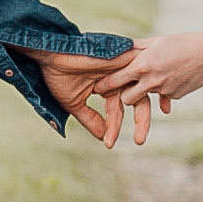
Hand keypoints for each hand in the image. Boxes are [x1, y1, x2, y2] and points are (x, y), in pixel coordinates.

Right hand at [30, 52, 151, 148]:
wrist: (49, 57)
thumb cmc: (59, 75)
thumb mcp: (75, 103)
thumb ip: (91, 119)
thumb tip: (104, 138)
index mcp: (109, 83)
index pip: (121, 105)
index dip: (118, 125)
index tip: (113, 144)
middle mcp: (118, 75)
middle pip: (138, 97)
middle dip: (141, 120)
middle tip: (139, 141)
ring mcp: (121, 66)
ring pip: (141, 88)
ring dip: (142, 113)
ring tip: (139, 137)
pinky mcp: (122, 57)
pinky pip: (142, 70)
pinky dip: (148, 84)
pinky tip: (153, 104)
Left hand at [103, 25, 202, 117]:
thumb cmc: (182, 42)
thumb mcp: (156, 41)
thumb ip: (137, 47)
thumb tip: (119, 47)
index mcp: (143, 65)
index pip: (116, 79)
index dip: (104, 84)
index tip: (96, 87)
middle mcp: (151, 80)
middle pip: (126, 98)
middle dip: (123, 95)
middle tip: (120, 88)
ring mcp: (164, 90)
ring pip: (143, 99)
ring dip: (141, 93)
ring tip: (146, 82)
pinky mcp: (175, 95)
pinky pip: (163, 97)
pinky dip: (163, 90)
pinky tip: (172, 77)